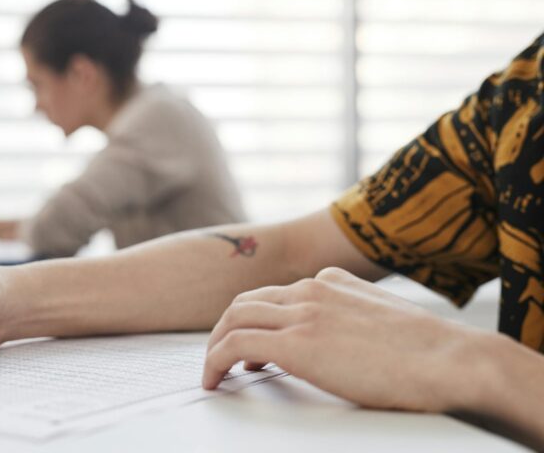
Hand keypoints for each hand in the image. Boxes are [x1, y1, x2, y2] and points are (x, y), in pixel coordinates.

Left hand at [203, 267, 489, 412]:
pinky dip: (216, 362)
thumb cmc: (426, 350)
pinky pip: (235, 346)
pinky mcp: (297, 343)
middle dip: (225, 329)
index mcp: (329, 282)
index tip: (249, 347)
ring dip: (215, 346)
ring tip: (213, 372)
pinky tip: (216, 381)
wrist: (450, 360)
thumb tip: (334, 336)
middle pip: (245, 302)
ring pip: (234, 320)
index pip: (273, 294)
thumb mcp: (379, 317)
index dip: (253, 320)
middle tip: (220, 357)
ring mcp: (302, 313)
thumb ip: (349, 314)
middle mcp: (310, 290)